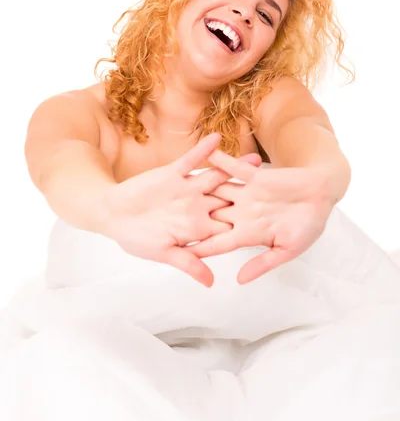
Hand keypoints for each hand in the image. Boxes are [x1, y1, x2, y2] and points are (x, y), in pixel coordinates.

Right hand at [101, 133, 261, 286]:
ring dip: (234, 166)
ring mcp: (187, 188)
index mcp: (198, 228)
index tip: (274, 224)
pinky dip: (205, 150)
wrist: (113, 214)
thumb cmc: (135, 238)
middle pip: (230, 198)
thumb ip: (187, 263)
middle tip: (277, 187)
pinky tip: (218, 138)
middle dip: (251, 193)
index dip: (250, 225)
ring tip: (256, 158)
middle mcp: (197, 206)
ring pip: (216, 176)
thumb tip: (211, 283)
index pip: (228, 227)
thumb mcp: (162, 253)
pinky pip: (193, 159)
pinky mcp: (174, 173)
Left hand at [187, 149, 333, 283]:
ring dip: (197, 189)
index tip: (177, 253)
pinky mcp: (254, 176)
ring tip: (173, 186)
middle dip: (188, 218)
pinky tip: (202, 154)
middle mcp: (242, 214)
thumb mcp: (288, 250)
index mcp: (248, 234)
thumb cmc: (310, 225)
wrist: (323, 195)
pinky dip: (219, 161)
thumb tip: (240, 281)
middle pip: (210, 217)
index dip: (198, 247)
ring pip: (216, 191)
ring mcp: (247, 194)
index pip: (217, 243)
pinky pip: (232, 168)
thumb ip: (263, 263)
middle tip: (163, 220)